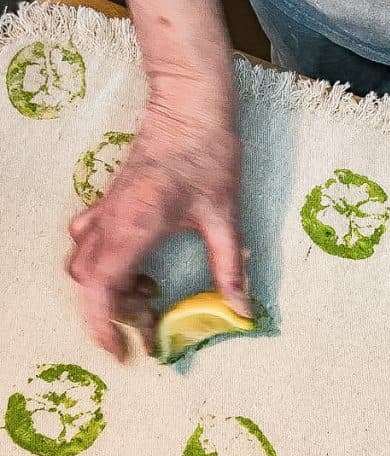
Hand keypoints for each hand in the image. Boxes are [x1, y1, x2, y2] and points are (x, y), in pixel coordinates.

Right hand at [67, 72, 249, 358]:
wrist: (189, 104)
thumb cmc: (208, 153)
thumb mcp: (225, 215)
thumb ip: (229, 267)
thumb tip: (241, 310)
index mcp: (135, 226)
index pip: (99, 288)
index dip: (102, 326)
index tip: (121, 350)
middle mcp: (111, 220)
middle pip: (88, 283)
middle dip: (112, 312)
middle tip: (148, 324)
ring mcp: (106, 208)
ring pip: (82, 261)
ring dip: (105, 287)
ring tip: (144, 295)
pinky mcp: (111, 199)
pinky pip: (89, 239)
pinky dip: (103, 263)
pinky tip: (138, 265)